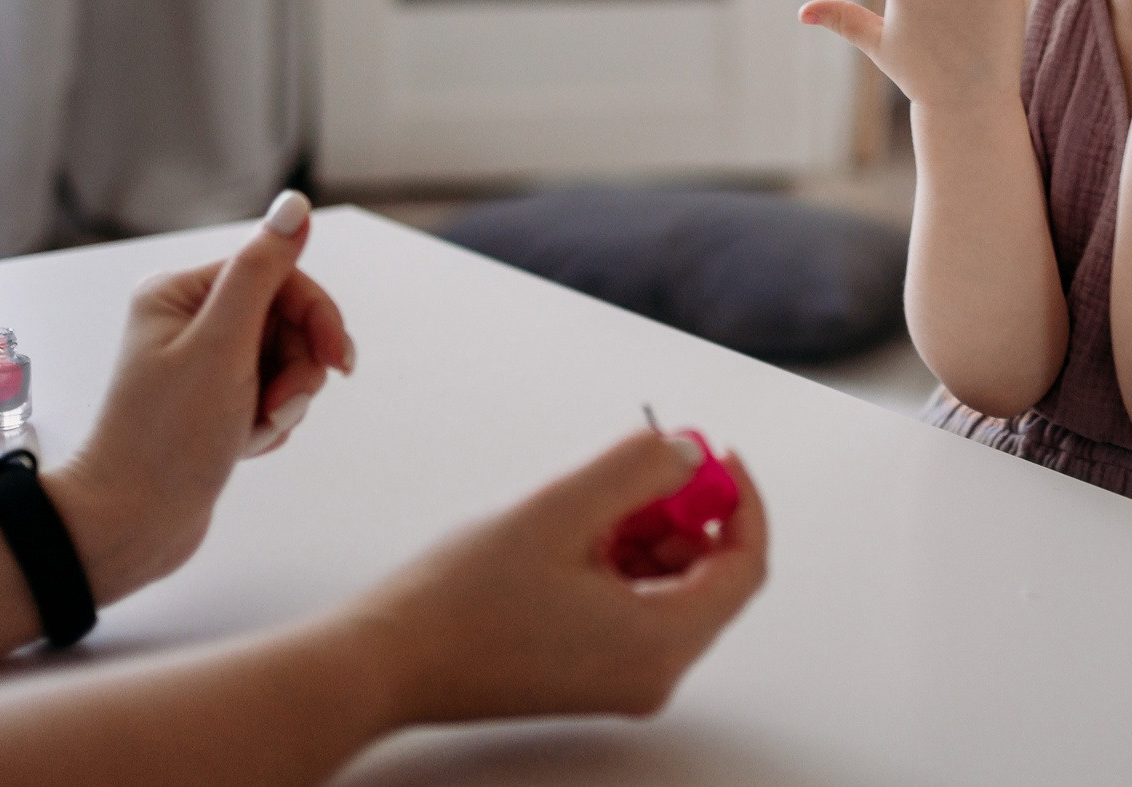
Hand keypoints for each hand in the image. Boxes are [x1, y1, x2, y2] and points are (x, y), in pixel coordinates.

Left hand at [48, 192, 353, 603]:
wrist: (131, 526)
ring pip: (284, 361)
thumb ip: (262, 273)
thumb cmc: (164, 440)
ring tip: (256, 430)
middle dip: (297, 367)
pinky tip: (245, 445)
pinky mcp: (211, 404)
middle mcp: (187, 322)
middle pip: (285, 321)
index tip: (337, 362)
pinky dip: (270, 421)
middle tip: (280, 404)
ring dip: (285, 399)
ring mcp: (200, 365)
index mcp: (179, 294)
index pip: (277, 277)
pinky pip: (270, 395)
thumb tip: (293, 205)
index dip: (315, 317)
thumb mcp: (222, 348)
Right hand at [347, 433, 769, 725]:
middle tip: (646, 463)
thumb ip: (635, 470)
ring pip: (672, 587)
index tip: (715, 453)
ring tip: (592, 501)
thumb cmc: (459, 603)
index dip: (739, 499)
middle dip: (688, 509)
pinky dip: (624, 560)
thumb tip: (686, 451)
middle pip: (711, 577)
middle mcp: (651, 675)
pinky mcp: (593, 675)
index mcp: (658, 646)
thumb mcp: (559, 510)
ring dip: (651, 531)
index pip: (744, 566)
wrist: (387, 662)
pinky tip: (577, 532)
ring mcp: (622, 681)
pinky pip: (638, 607)